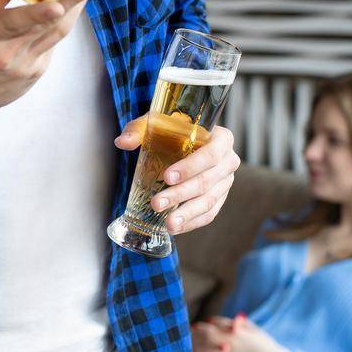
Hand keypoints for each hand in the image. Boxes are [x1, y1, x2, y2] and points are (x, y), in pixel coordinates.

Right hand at [0, 0, 103, 141]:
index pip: (13, 23)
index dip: (37, 14)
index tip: (58, 5)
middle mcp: (7, 54)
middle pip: (48, 25)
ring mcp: (26, 68)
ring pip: (57, 32)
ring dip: (75, 6)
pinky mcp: (36, 74)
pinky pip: (51, 43)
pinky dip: (58, 23)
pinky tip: (62, 7)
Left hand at [115, 119, 237, 232]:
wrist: (186, 140)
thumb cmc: (174, 130)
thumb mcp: (156, 123)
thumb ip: (138, 130)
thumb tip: (122, 142)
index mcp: (222, 138)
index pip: (211, 154)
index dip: (190, 167)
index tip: (167, 177)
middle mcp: (229, 160)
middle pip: (207, 181)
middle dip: (180, 194)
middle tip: (156, 203)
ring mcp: (226, 182)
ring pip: (208, 201)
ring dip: (186, 214)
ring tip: (167, 224)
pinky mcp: (220, 198)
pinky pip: (209, 214)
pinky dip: (192, 222)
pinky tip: (175, 228)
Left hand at [193, 315, 289, 351]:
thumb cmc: (263, 343)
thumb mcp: (252, 328)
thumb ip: (234, 322)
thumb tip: (214, 319)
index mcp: (234, 333)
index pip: (212, 327)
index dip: (201, 327)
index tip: (194, 326)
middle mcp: (230, 345)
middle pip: (206, 340)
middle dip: (195, 338)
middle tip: (186, 336)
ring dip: (195, 351)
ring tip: (186, 350)